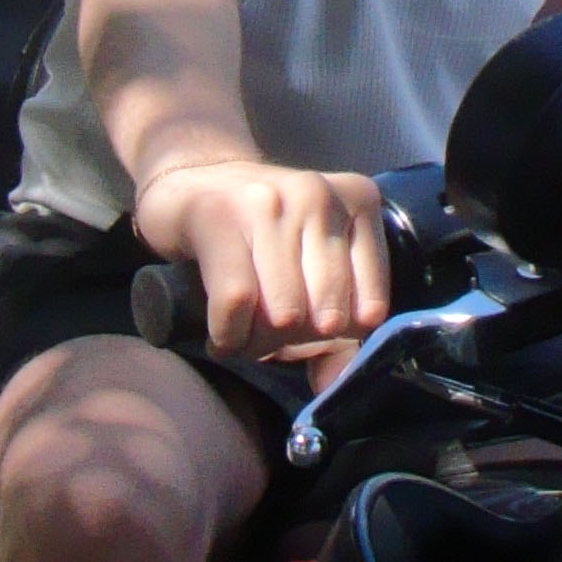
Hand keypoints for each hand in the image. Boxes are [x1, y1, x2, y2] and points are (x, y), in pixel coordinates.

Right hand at [133, 159, 389, 359]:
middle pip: (325, 316)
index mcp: (360, 204)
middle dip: (292, 343)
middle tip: (265, 337)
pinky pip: (237, 302)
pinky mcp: (219, 216)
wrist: (194, 175)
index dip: (334, 338)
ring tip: (241, 334)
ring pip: (283, 314)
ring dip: (256, 343)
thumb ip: (339, 329)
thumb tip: (334, 386)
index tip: (306, 335)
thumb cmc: (260, 232)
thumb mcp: (313, 266)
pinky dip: (228, 334)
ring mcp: (270, 201)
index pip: (368, 309)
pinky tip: (221, 335)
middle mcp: (320, 197)